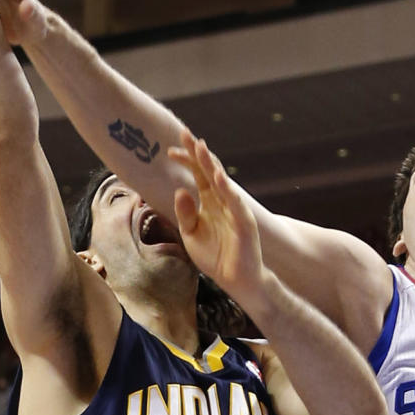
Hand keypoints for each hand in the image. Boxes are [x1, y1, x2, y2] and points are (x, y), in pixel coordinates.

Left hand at [167, 132, 263, 306]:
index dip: (186, 161)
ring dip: (210, 164)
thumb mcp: (191, 234)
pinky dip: (226, 188)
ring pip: (222, 182)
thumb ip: (184, 213)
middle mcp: (223, 201)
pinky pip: (234, 202)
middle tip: (185, 133)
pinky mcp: (244, 222)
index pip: (197, 175)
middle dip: (197, 153)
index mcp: (210, 202)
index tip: (170, 149)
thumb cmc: (216, 258)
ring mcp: (235, 210)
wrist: (238, 280)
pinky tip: (216, 175)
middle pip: (209, 171)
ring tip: (200, 147)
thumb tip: (180, 190)